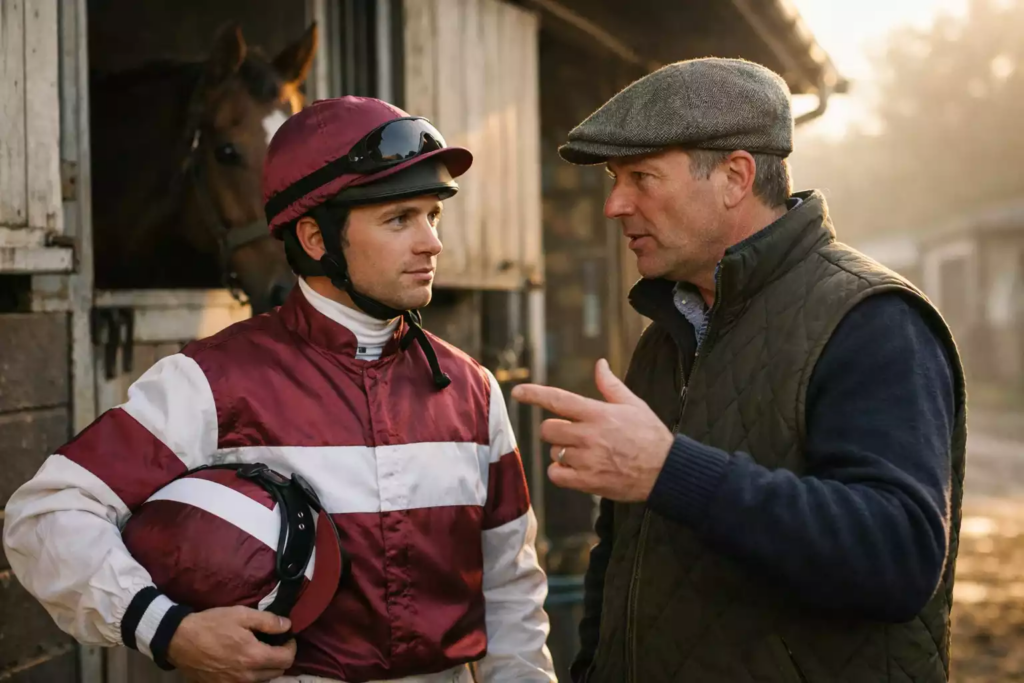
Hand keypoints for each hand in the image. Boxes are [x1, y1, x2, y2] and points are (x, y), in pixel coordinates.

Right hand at [167, 606, 295, 682]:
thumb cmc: (212, 625)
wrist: (179, 640)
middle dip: (281, 657)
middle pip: (277, 672)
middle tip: (274, 643)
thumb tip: (287, 626)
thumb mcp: (241, 614)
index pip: (286, 659)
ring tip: (260, 652)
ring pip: (262, 680)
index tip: (287, 637)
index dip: (291, 647)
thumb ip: (268, 621)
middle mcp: (247, 676)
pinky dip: (251, 675)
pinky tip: (244, 662)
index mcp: (254, 657)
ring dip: (267, 668)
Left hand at [511, 359, 673, 500]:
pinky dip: (561, 472)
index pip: (559, 399)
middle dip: (555, 430)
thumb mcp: (634, 405)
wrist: (666, 472)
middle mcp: (589, 435)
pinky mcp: (587, 482)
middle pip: (548, 429)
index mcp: (598, 413)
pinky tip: (576, 470)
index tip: (517, 391)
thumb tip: (599, 364)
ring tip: (584, 453)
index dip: (535, 394)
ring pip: (554, 452)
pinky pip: (556, 475)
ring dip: (562, 452)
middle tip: (572, 434)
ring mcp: (587, 460)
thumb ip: (610, 385)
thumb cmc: (651, 436)